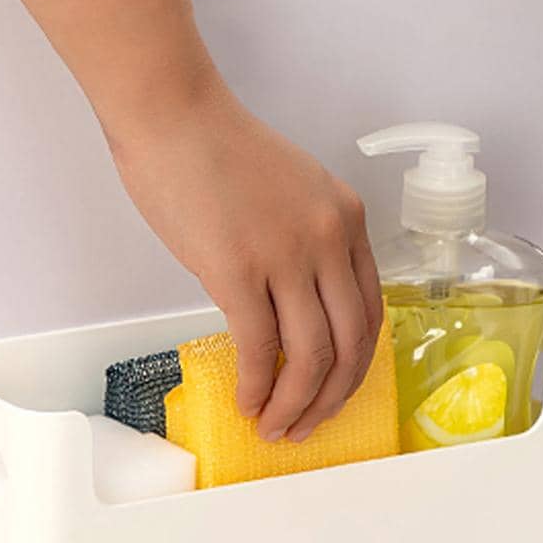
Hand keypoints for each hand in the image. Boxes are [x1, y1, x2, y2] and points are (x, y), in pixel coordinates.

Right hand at [106, 82, 384, 441]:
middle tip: (307, 426)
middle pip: (349, 344)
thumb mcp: (289, 194)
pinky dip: (258, 387)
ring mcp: (287, 255)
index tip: (334, 393)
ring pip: (311, 356)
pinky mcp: (239, 270)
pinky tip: (248, 402)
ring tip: (274, 427)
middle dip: (330, 399)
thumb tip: (288, 309)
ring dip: (295, 404)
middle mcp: (327, 239)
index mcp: (345, 219)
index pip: (370, 313)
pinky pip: (261, 349)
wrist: (172, 115)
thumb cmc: (215, 150)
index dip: (354, 367)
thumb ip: (303, 247)